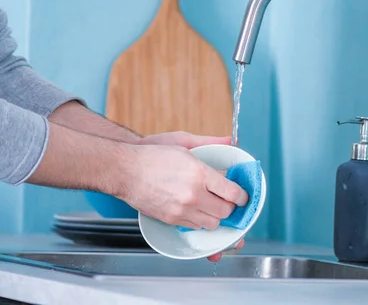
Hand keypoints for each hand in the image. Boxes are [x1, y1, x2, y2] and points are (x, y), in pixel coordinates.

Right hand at [124, 132, 245, 261]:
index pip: (233, 193)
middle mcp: (193, 195)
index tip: (242, 196)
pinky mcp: (171, 219)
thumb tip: (231, 142)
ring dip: (216, 215)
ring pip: (212, 223)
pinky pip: (194, 227)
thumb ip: (211, 143)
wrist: (125, 170)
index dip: (242, 196)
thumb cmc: (152, 155)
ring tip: (212, 204)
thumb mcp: (184, 142)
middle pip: (226, 211)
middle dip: (230, 206)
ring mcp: (181, 210)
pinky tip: (197, 208)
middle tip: (227, 199)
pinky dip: (200, 220)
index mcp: (200, 174)